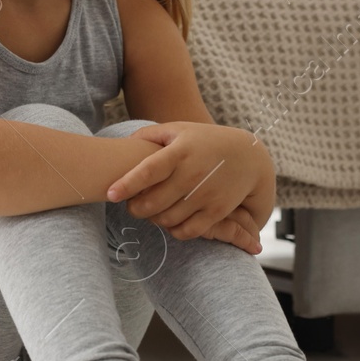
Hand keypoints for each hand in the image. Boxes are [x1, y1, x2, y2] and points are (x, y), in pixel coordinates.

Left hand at [105, 121, 275, 252]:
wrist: (249, 156)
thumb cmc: (205, 141)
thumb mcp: (180, 130)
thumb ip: (150, 135)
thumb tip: (125, 144)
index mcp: (179, 152)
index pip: (148, 170)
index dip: (127, 184)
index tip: (110, 193)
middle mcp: (192, 174)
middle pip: (152, 202)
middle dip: (135, 208)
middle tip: (131, 204)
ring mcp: (205, 195)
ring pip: (166, 219)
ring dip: (153, 219)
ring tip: (150, 211)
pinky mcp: (217, 211)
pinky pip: (187, 231)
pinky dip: (173, 230)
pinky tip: (169, 220)